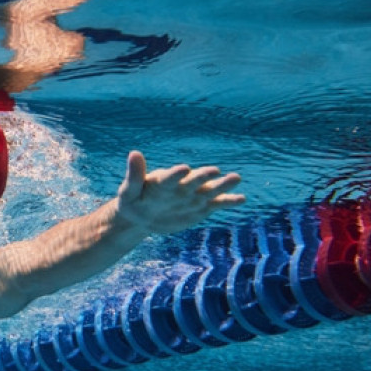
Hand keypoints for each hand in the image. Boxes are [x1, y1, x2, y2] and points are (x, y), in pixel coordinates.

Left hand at [115, 151, 244, 233]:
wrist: (142, 217)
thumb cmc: (133, 201)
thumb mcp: (129, 191)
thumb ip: (134, 175)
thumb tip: (134, 152)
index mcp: (164, 181)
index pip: (171, 177)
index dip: (176, 174)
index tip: (184, 169)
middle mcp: (182, 186)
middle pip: (194, 181)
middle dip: (203, 177)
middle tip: (214, 171)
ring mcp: (193, 197)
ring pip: (210, 191)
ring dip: (222, 185)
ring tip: (236, 178)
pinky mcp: (200, 209)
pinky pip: (217, 205)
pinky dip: (228, 202)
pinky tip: (241, 199)